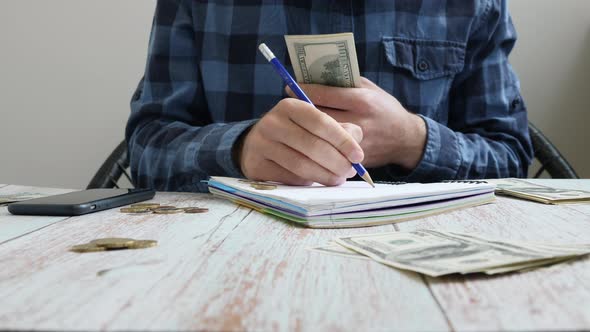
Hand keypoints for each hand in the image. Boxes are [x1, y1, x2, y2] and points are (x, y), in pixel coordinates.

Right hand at [237, 98, 363, 185]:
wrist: (257, 144)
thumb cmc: (295, 133)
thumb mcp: (314, 123)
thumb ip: (339, 129)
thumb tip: (356, 147)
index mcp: (289, 106)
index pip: (320, 122)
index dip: (342, 140)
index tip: (358, 156)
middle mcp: (272, 122)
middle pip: (312, 146)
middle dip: (336, 162)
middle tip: (350, 171)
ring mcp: (261, 145)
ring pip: (301, 165)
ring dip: (325, 175)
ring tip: (338, 179)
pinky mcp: (256, 165)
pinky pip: (289, 178)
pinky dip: (308, 182)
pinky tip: (318, 180)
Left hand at [290, 77, 426, 169]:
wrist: (405, 139)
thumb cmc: (384, 108)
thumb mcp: (370, 89)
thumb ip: (347, 82)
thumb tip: (315, 75)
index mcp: (362, 101)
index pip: (325, 94)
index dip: (304, 91)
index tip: (289, 87)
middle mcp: (359, 121)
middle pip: (319, 117)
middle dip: (301, 110)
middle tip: (287, 106)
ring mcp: (356, 142)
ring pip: (321, 136)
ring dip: (305, 130)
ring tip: (295, 122)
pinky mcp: (354, 158)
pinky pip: (330, 151)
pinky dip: (317, 145)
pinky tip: (307, 139)